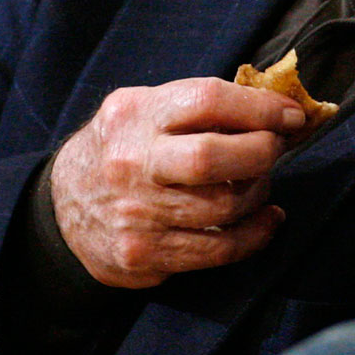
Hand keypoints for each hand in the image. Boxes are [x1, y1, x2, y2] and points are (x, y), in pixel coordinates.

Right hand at [50, 77, 308, 288]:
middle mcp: (131, 162)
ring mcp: (135, 212)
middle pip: (211, 157)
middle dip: (261, 152)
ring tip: (260, 183)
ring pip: (223, 206)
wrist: (62, 203)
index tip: (292, 116)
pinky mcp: (141, 254)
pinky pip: (218, 248)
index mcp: (137, 113)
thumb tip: (284, 112)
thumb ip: (206, 105)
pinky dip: (256, 234)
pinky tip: (266, 219)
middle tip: (276, 149)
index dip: (261, 107)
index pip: (208, 99)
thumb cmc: (130, 145)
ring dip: (259, 193)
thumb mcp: (150, 108)